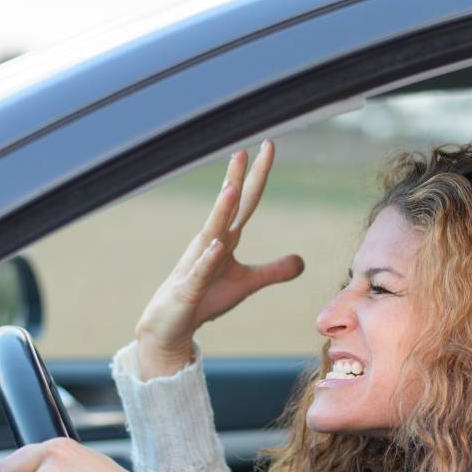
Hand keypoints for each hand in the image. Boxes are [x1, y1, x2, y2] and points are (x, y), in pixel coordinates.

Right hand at [135, 140, 303, 378]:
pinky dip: (209, 259)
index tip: (268, 145)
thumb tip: (302, 261)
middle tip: (246, 148)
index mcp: (226, 238)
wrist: (170, 326)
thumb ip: (273, 271)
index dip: (257, 175)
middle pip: (228, 207)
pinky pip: (201, 272)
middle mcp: (210, 243)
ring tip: (231, 187)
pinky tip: (218, 246)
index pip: (246, 201)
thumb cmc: (205, 299)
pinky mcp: (189, 288)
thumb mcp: (247, 284)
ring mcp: (197, 264)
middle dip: (237, 178)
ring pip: (212, 232)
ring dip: (221, 211)